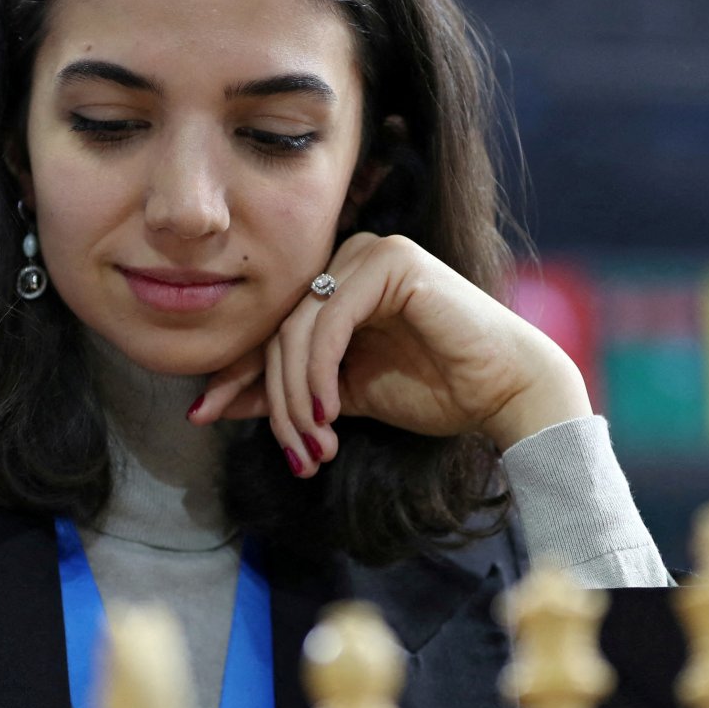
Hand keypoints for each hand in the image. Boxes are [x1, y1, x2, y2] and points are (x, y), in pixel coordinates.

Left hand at [190, 233, 591, 476]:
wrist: (505, 391)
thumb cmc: (434, 390)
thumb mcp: (338, 398)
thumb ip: (285, 393)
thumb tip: (210, 404)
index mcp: (333, 286)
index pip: (270, 329)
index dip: (235, 373)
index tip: (204, 415)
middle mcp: (347, 260)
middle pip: (279, 331)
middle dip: (274, 399)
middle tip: (296, 454)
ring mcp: (369, 253)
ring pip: (298, 328)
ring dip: (296, 396)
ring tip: (315, 445)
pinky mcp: (391, 260)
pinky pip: (330, 318)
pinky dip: (320, 370)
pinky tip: (329, 411)